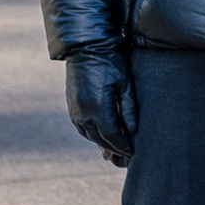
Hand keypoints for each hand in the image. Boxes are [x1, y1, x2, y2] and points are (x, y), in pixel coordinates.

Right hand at [65, 49, 135, 166]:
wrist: (86, 48)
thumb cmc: (111, 63)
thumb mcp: (125, 84)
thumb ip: (129, 108)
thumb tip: (133, 131)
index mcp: (98, 108)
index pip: (112, 135)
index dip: (122, 146)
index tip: (133, 152)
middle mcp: (83, 112)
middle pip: (99, 138)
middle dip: (113, 148)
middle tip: (125, 156)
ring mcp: (75, 109)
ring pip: (88, 134)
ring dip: (101, 142)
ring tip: (114, 148)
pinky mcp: (71, 105)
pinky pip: (81, 126)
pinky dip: (91, 133)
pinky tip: (100, 134)